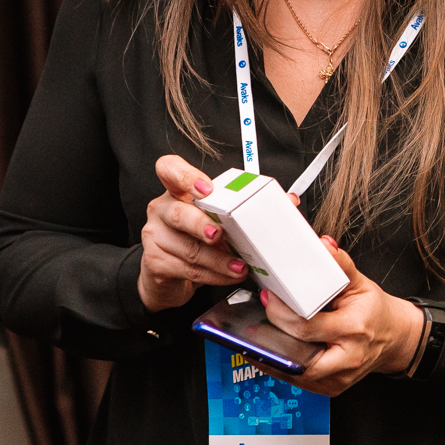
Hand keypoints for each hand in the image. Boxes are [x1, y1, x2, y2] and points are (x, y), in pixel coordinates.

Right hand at [138, 155, 250, 311]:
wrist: (168, 275)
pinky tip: (227, 275)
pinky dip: (213, 275)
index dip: (186, 175)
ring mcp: (155, 237)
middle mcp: (162, 210)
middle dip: (201, 224)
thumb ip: (247, 206)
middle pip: (178, 213)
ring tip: (239, 266)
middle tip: (219, 235)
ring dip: (218, 259)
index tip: (206, 188)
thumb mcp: (218, 218)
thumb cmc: (196, 238)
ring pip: (189, 248)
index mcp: (177, 191)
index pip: (169, 169)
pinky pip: (188, 270)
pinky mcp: (156, 263)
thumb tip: (288, 200)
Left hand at [256, 237, 426, 397]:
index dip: (283, 314)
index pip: (308, 327)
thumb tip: (322, 246)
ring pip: (294, 373)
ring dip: (272, 355)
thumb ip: (340, 265)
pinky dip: (282, 366)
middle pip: (298, 355)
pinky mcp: (331, 388)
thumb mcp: (361, 283)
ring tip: (257, 335)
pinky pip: (298, 381)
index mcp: (354, 329)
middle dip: (273, 336)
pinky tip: (270, 351)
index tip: (270, 298)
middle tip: (261, 316)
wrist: (394, 339)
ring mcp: (338, 378)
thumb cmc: (375, 311)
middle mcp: (347, 358)